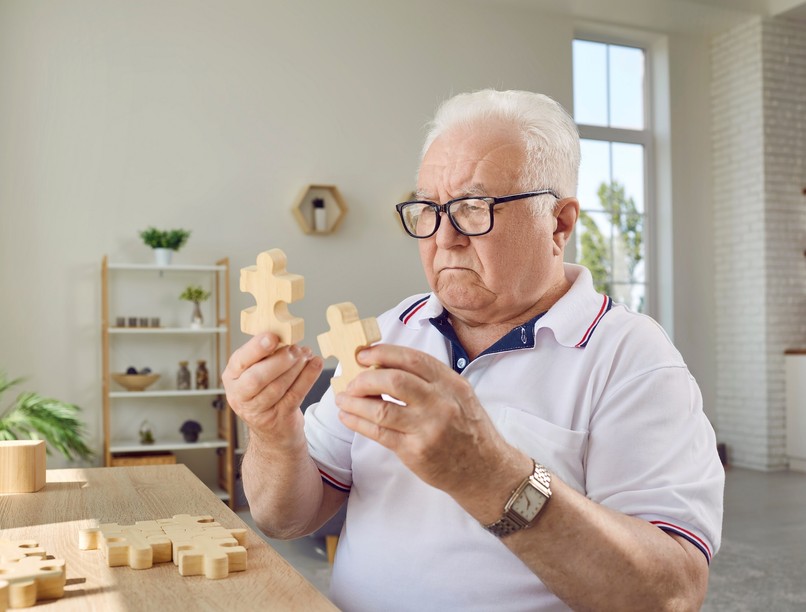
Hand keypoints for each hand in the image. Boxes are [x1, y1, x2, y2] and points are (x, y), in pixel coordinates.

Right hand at [222, 333, 323, 449]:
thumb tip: (286, 335)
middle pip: (257, 378)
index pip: (240, 361)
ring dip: (296, 368)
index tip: (273, 337)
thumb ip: (266, 355)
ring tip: (307, 354)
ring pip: (277, 387)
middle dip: (279, 361)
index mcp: (232, 377)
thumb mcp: (258, 372)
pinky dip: (308, 378)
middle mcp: (239, 395)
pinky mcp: (277, 419)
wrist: (273, 431)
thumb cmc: (265, 392)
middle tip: (295, 349)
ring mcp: (256, 411)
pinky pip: (294, 395)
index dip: (256, 348)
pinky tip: (316, 364)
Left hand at [335, 344, 528, 517]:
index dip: (384, 353)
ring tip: (343, 399)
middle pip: (394, 380)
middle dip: (365, 378)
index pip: (413, 359)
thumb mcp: (460, 395)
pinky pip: (380, 434)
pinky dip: (358, 423)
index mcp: (451, 383)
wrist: (485, 471)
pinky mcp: (416, 452)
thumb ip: (430, 380)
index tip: (364, 354)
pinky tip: (348, 417)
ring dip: (356, 402)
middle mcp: (441, 403)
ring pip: (382, 409)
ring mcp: (429, 428)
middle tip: (352, 381)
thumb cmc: (469, 430)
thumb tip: (388, 365)